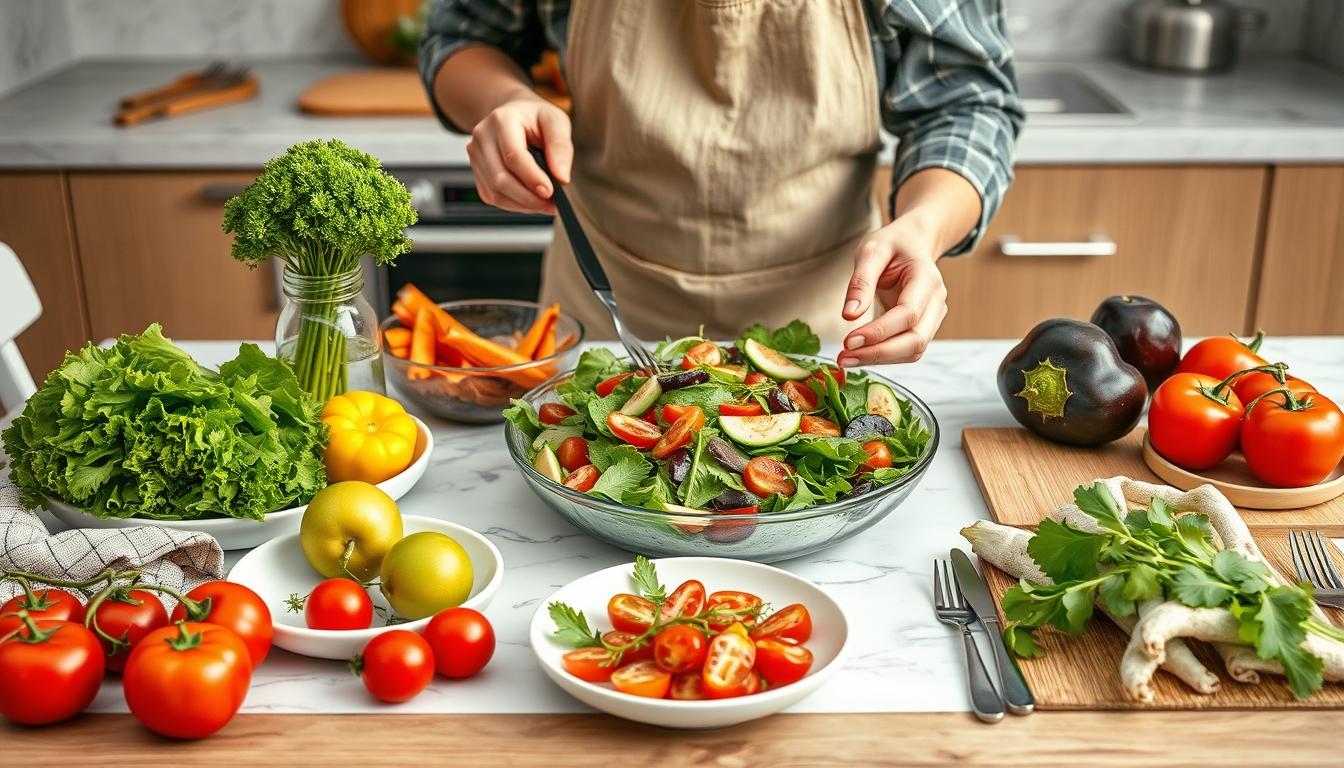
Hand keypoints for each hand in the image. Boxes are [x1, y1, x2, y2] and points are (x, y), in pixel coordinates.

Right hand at [466, 91, 572, 214]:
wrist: (514, 113)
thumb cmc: (535, 117)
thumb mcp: (556, 121)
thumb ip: (560, 146)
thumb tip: (561, 177)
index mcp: (502, 120)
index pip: (514, 156)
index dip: (532, 178)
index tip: (550, 192)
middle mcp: (483, 137)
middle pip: (500, 178)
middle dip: (528, 198)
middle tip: (552, 205)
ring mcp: (475, 155)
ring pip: (495, 192)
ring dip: (522, 204)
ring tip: (544, 204)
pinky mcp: (477, 171)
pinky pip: (492, 197)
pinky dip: (513, 205)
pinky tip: (530, 201)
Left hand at [838, 214, 948, 365]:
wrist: (912, 243)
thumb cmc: (892, 245)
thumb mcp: (871, 251)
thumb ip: (861, 282)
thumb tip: (849, 316)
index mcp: (927, 278)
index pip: (908, 314)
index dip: (879, 331)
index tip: (849, 341)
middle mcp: (936, 301)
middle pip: (916, 340)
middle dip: (879, 354)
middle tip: (844, 358)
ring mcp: (933, 316)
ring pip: (914, 350)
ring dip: (880, 359)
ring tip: (846, 359)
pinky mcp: (923, 327)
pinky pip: (907, 350)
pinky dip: (884, 356)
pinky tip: (859, 354)